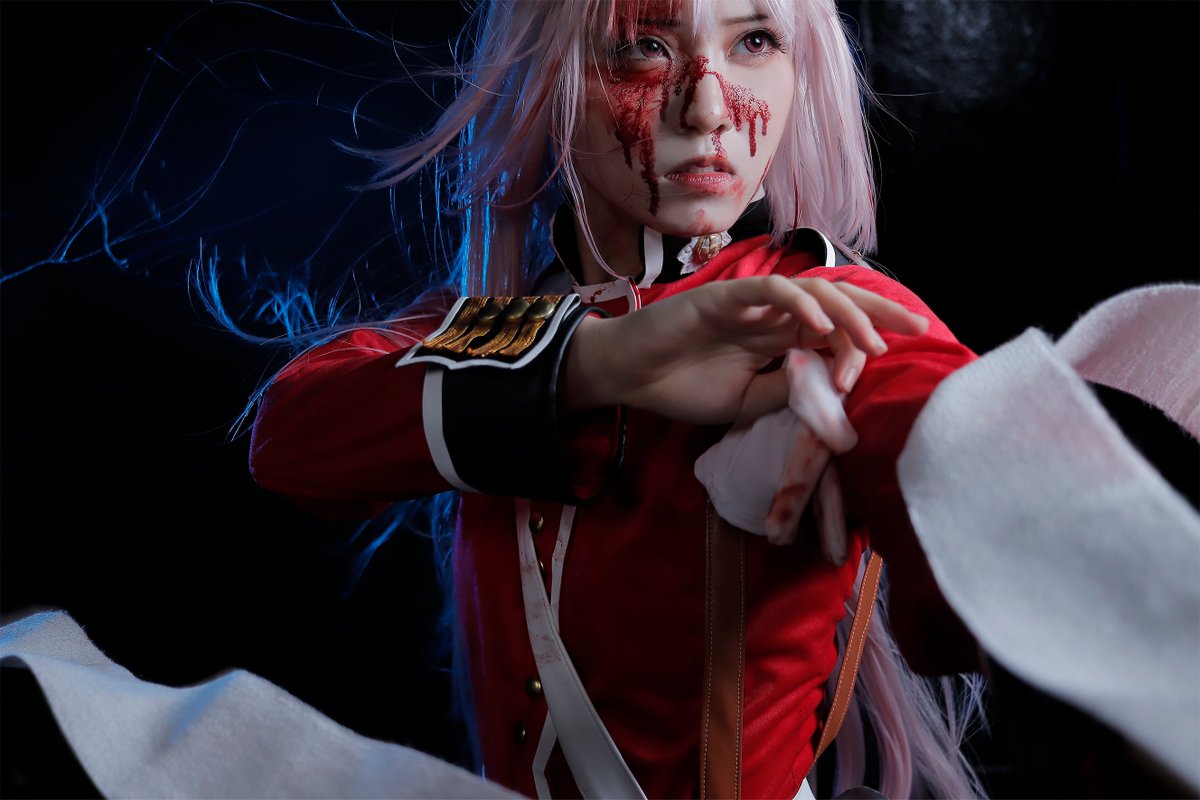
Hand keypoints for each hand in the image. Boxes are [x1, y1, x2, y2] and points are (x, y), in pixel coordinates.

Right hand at [564, 274, 926, 423]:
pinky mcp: (724, 297)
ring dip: (846, 313)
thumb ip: (786, 391)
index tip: (896, 356)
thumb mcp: (746, 402)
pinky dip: (798, 303)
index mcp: (778, 338)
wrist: (627, 377)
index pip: (835, 327)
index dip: (868, 336)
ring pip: (810, 292)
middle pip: (835, 301)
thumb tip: (833, 388)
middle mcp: (771, 314)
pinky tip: (818, 326)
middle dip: (878, 311)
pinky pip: (769, 291)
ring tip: (873, 342)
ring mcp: (749, 303)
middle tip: (918, 327)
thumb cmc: (680, 386)